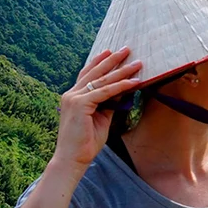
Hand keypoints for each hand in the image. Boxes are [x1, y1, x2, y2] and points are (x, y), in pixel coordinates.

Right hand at [52, 48, 141, 172]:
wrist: (73, 158)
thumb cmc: (86, 142)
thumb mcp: (101, 118)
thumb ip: (110, 103)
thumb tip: (123, 90)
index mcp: (73, 96)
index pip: (87, 74)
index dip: (99, 62)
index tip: (111, 52)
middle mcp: (71, 94)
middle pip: (95, 72)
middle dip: (112, 60)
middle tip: (127, 49)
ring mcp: (74, 98)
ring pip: (102, 80)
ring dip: (121, 70)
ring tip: (136, 63)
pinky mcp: (80, 105)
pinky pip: (105, 92)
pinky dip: (121, 86)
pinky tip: (133, 81)